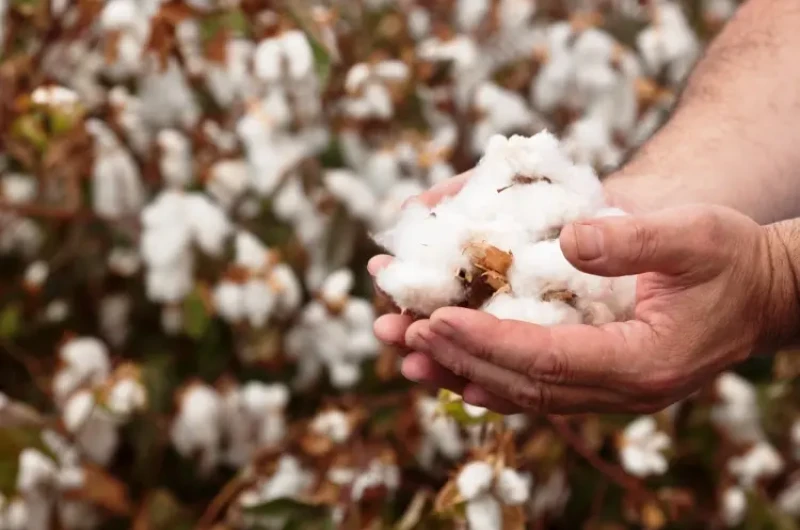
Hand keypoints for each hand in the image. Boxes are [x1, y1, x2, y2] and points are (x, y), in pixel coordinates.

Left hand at [371, 197, 794, 413]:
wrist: (760, 294)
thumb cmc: (732, 260)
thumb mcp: (696, 234)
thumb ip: (635, 240)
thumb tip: (570, 239)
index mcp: (641, 363)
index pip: (546, 360)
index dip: (486, 340)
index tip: (435, 317)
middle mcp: (619, 390)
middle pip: (520, 384)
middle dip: (455, 358)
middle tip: (397, 334)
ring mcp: (607, 390)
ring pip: (520, 391)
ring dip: (458, 372)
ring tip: (404, 353)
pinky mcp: (597, 377)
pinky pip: (533, 385)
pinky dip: (487, 376)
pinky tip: (450, 368)